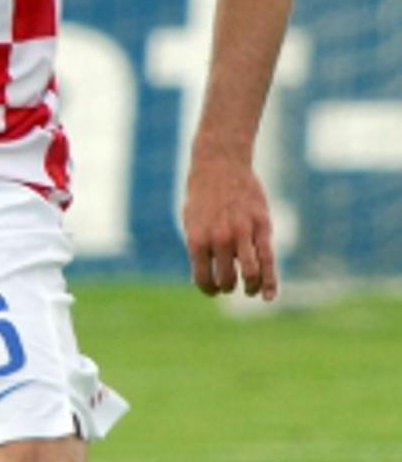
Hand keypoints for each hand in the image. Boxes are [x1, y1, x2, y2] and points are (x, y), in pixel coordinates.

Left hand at [182, 149, 278, 300]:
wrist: (219, 165)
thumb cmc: (203, 197)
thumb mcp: (191, 223)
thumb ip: (199, 249)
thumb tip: (207, 276)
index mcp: (198, 240)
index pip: (203, 279)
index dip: (208, 289)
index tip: (212, 290)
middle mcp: (220, 239)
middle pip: (227, 279)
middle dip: (228, 287)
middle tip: (229, 285)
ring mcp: (243, 232)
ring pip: (251, 273)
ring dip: (250, 288)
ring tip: (249, 290)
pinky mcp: (262, 225)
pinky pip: (269, 259)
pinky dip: (270, 282)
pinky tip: (268, 296)